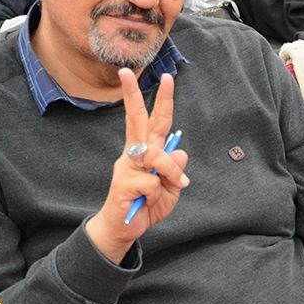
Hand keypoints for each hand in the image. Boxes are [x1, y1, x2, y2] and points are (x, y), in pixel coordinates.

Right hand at [85, 69, 189, 263]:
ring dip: (170, 174)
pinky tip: (146, 202)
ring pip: (157, 156)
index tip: (166, 76)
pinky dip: (158, 195)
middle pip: (139, 120)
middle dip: (139, 96)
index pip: (155, 121)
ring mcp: (126, 166)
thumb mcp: (170, 188)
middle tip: (137, 73)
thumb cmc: (146, 205)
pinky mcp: (123, 182)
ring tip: (166, 190)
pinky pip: (153, 183)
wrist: (123, 230)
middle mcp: (134, 153)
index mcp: (146, 150)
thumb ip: (176, 170)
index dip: (162, 100)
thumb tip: (180, 151)